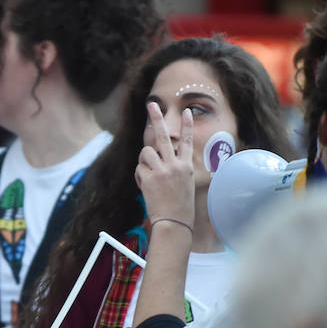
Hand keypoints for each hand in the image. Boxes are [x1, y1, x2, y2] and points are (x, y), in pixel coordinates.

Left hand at [135, 103, 197, 224]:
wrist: (174, 223)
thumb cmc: (180, 207)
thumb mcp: (185, 184)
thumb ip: (175, 168)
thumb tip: (161, 157)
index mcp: (186, 166)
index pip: (187, 141)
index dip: (187, 125)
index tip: (186, 111)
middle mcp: (174, 165)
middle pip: (163, 136)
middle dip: (156, 118)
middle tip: (151, 104)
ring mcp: (161, 171)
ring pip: (146, 151)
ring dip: (144, 160)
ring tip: (149, 174)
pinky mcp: (148, 178)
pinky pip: (139, 168)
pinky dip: (140, 175)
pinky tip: (145, 186)